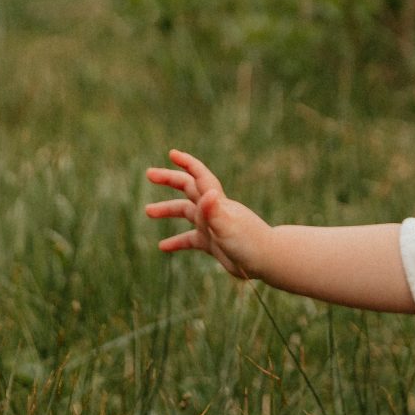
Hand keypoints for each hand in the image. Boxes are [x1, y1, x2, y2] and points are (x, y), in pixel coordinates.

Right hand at [144, 148, 273, 282]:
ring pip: (186, 213)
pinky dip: (177, 241)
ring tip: (148, 211)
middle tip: (149, 174)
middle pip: (188, 188)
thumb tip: (208, 193)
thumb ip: (215, 212)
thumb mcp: (228, 227)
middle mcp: (214, 210)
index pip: (199, 176)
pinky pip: (190, 240)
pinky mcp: (214, 242)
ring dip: (167, 209)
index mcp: (217, 202)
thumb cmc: (250, 243)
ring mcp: (213, 225)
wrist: (267, 261)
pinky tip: (162, 246)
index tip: (172, 153)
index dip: (187, 163)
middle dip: (169, 179)